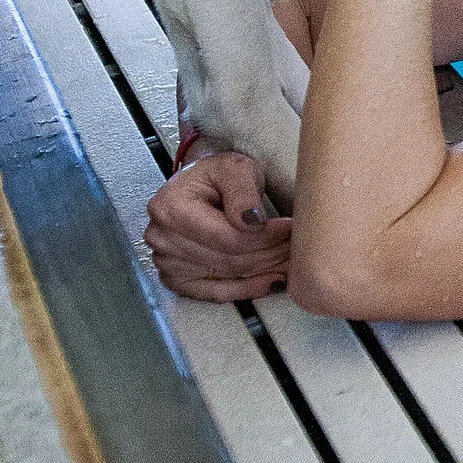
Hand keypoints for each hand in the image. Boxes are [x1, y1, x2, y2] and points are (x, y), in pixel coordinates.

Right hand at [144, 152, 292, 301]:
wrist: (201, 187)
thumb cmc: (216, 176)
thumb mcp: (234, 169)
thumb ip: (243, 192)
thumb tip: (252, 222)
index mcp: (170, 208)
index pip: (228, 237)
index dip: (265, 237)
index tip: (290, 229)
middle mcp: (163, 238)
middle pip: (230, 259)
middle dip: (271, 254)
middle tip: (298, 247)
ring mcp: (167, 261)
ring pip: (228, 276)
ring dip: (265, 270)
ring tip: (292, 260)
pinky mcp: (177, 278)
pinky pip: (215, 293)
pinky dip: (247, 289)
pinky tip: (271, 281)